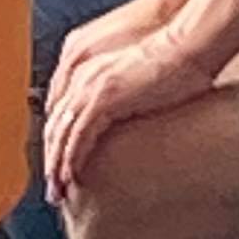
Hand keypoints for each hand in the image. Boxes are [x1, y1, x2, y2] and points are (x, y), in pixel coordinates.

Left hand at [43, 13, 219, 201]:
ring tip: (58, 192)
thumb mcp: (135, 75)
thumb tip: (122, 115)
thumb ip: (120, 90)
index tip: (58, 164)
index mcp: (85, 64)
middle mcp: (81, 73)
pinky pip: (78, 136)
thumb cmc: (172, 61)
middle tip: (52, 189)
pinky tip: (72, 178)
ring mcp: (91, 85)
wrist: (187, 46)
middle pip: (54, 123)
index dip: (56, 139)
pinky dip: (71, 160)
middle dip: (50, 158)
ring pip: (60, 133)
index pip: (58, 109)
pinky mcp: (103, 98)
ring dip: (56, 166)